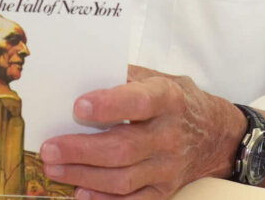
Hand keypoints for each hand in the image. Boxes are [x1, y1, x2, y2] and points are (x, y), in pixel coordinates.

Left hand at [39, 65, 244, 198]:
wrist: (216, 134)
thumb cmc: (177, 101)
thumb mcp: (158, 78)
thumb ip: (124, 77)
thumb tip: (80, 77)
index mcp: (168, 99)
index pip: (138, 103)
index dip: (108, 105)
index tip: (78, 106)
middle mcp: (170, 135)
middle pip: (123, 148)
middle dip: (81, 150)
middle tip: (49, 148)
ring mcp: (168, 167)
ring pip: (123, 178)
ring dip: (83, 176)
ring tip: (54, 168)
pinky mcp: (165, 190)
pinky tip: (79, 192)